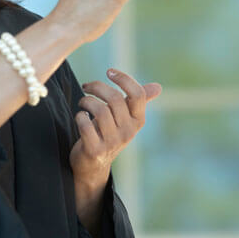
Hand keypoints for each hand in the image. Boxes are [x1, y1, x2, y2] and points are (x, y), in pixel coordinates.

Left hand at [70, 68, 161, 195]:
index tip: (109, 72)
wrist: (93, 165)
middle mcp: (128, 132)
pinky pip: (85, 125)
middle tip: (86, 87)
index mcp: (138, 120)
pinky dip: (80, 116)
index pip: (137, 95)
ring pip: (99, 111)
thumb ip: (138, 101)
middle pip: (114, 99)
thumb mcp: (125, 118)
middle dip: (97, 87)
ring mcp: (112, 143)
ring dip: (86, 101)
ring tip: (82, 102)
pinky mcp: (95, 150)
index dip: (123, 79)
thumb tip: (158, 87)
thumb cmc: (108, 133)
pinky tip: (80, 117)